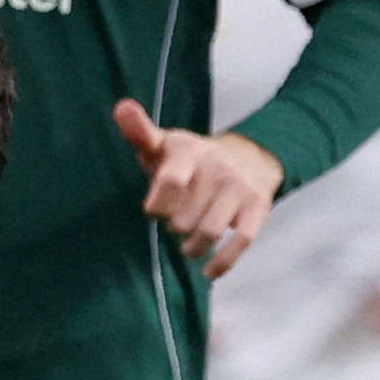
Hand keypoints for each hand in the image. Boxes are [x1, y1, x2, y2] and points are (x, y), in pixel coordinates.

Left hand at [115, 101, 284, 274]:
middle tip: (177, 221)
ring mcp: (240, 189)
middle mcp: (218, 169)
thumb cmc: (192, 158)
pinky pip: (242, 241)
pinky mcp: (258, 207)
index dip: (157, 206)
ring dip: (193, 247)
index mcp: (190, 153)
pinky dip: (224, 262)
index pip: (170, 183)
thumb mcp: (165, 143)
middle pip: (184, 219)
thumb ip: (140, 132)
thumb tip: (121, 108)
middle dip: (175, 227)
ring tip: (188, 245)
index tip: (155, 209)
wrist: (252, 155)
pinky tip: (210, 271)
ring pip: (210, 233)